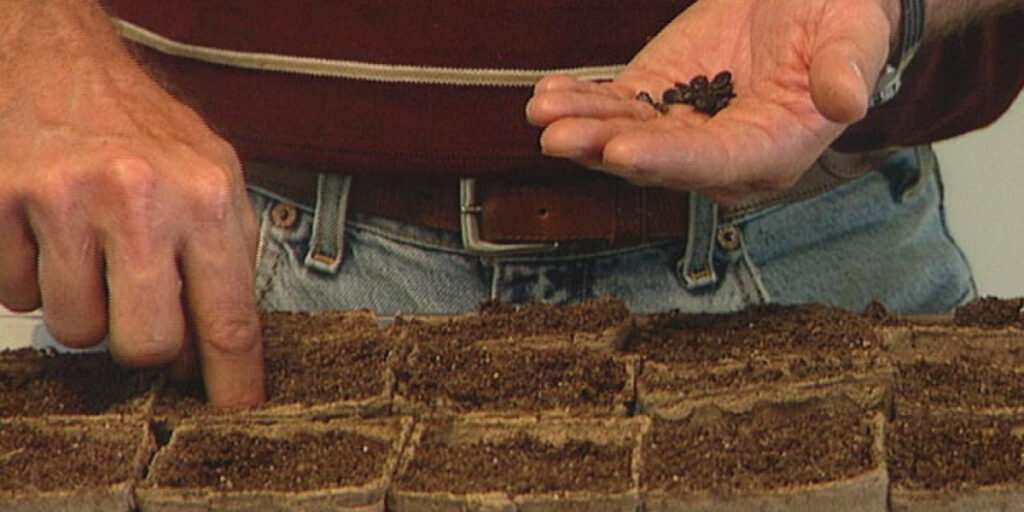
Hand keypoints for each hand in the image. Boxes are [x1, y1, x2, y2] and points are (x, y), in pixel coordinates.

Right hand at [0, 1, 263, 406]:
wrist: (60, 63)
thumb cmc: (141, 126)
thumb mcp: (214, 178)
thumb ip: (226, 260)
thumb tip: (214, 350)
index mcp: (206, 196)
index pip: (229, 317)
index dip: (233, 378)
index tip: (236, 409)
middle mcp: (140, 198)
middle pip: (146, 344)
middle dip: (144, 343)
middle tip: (139, 306)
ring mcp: (65, 202)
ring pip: (75, 331)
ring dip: (85, 307)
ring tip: (92, 251)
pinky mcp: (3, 205)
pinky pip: (18, 297)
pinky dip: (35, 279)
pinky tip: (51, 235)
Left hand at [526, 0, 893, 203]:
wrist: (811, 2)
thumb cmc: (842, 22)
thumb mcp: (855, 36)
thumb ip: (846, 69)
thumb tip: (848, 101)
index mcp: (772, 151)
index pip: (714, 163)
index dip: (667, 160)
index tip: (623, 152)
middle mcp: (720, 155)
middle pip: (656, 160)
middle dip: (605, 150)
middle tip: (560, 138)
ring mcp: (682, 129)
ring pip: (624, 136)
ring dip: (581, 128)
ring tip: (544, 112)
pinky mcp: (657, 99)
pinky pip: (615, 109)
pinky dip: (581, 103)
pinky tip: (548, 95)